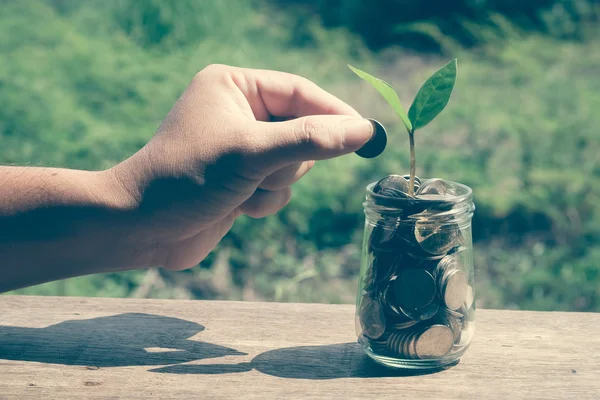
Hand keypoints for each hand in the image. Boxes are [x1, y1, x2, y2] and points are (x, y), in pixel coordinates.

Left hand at [111, 64, 373, 270]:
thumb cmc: (188, 178)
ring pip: (294, 163)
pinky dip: (265, 200)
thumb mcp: (251, 153)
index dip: (335, 113)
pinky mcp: (242, 178)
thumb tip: (364, 130)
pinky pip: (279, 186)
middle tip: (266, 171)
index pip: (300, 91)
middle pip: (302, 129)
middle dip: (288, 159)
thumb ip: (310, 140)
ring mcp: (242, 147)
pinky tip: (236, 205)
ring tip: (241, 190)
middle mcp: (239, 111)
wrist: (142, 227)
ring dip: (274, 183)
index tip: (367, 134)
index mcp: (234, 86)